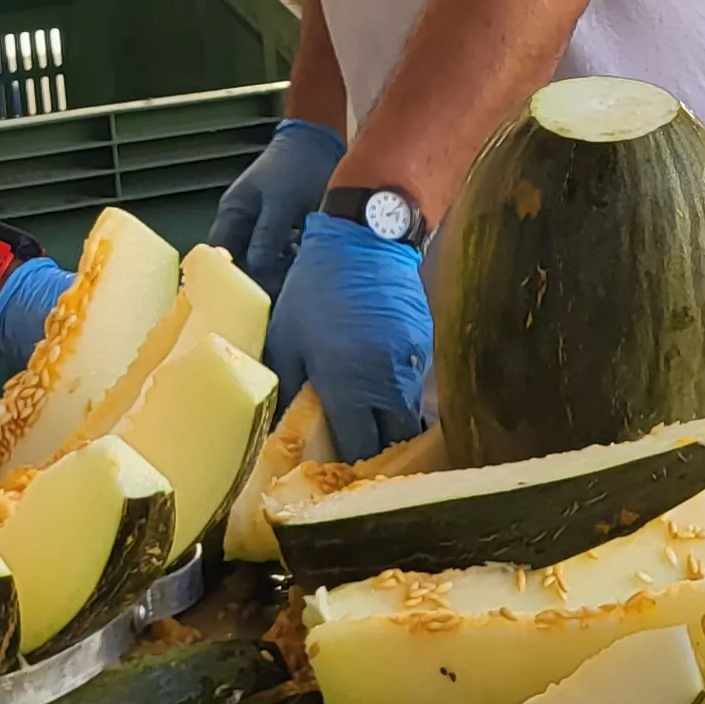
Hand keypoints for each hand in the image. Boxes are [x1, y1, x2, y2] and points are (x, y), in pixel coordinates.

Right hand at [206, 120, 345, 286]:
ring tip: (295, 275)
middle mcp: (242, 223)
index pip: (219, 257)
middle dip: (259, 279)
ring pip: (262, 262)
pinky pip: (279, 255)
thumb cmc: (297, 168)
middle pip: (241, 264)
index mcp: (233, 213)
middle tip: (280, 291)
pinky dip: (289, 263)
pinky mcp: (282, 230)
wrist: (320, 144)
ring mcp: (261, 227)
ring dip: (276, 272)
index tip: (252, 295)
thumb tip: (257, 272)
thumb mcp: (281, 203)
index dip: (231, 279)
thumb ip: (266, 237)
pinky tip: (304, 263)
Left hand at [263, 213, 432, 460]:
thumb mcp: (286, 338)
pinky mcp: (426, 344)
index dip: (349, 463)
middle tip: (356, 449)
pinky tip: (381, 383)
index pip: (359, 448)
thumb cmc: (314, 289)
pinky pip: (417, 384)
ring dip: (392, 423)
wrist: (364, 237)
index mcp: (349, 384)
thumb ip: (287, 388)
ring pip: (411, 414)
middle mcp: (389, 382)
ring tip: (370, 421)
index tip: (334, 466)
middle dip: (378, 450)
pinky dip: (401, 393)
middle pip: (395, 439)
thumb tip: (278, 428)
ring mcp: (413, 363)